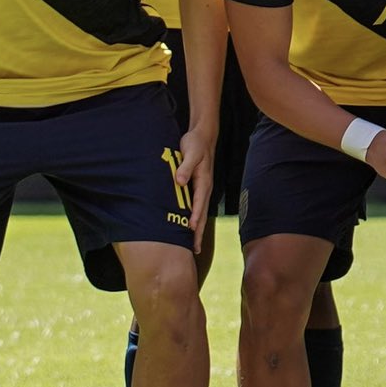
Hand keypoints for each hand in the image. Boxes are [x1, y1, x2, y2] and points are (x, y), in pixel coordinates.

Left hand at [175, 127, 215, 253]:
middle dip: (198, 233)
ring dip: (196, 229)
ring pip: (199, 213)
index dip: (194, 219)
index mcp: (203, 182)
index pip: (199, 204)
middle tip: (195, 250)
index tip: (190, 232)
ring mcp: (202, 189)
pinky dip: (194, 219)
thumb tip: (180, 182)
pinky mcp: (197, 186)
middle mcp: (204, 188)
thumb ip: (185, 167)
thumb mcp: (190, 153)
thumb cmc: (195, 144)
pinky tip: (189, 227)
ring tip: (193, 246)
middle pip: (202, 214)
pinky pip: (196, 207)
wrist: (202, 136)